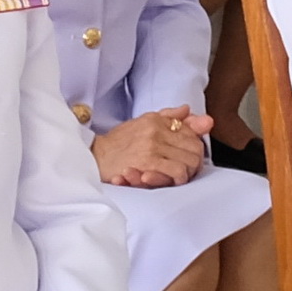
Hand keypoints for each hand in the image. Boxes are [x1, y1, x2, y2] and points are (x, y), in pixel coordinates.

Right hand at [91, 110, 209, 190]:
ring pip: (189, 160)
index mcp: (156, 119)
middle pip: (194, 145)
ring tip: (180, 175)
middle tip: (188, 168)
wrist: (96, 157)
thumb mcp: (142, 123)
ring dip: (188, 171)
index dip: (194, 145)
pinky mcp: (149, 162)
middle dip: (194, 160)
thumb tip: (188, 109)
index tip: (189, 155)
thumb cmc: (118, 144)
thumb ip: (167, 116)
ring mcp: (152, 146)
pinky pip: (177, 171)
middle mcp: (155, 129)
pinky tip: (174, 181)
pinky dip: (179, 178)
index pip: (190, 130)